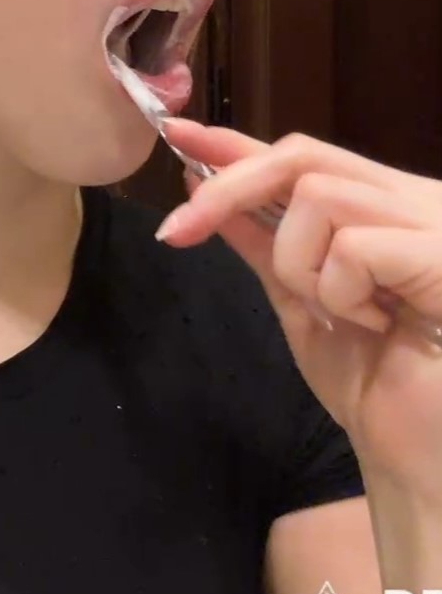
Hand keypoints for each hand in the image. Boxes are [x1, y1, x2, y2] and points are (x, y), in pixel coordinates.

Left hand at [156, 120, 441, 497]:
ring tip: (341, 314)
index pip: (304, 156)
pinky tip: (377, 326)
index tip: (177, 133)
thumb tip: (202, 186)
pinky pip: (353, 245)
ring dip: (300, 263)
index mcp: (387, 208)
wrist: (420, 459)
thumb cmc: (374, 385)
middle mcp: (416, 201)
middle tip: (181, 228)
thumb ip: (262, 241)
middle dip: (228, 189)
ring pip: (317, 195)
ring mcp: (435, 223)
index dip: (236, 143)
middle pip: (303, 156)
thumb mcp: (302, 300)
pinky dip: (341, 290)